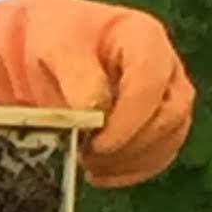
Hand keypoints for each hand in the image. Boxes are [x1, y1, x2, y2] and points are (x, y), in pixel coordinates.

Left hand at [0, 0, 194, 187]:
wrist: (40, 45)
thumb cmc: (49, 37)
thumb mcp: (52, 46)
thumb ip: (76, 74)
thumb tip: (96, 110)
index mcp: (142, 37)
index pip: (151, 82)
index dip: (129, 118)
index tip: (97, 143)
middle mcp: (164, 65)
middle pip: (171, 114)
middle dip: (132, 145)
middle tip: (89, 157)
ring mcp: (165, 95)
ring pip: (170, 138)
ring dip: (131, 161)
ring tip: (89, 164)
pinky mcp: (156, 123)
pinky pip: (159, 154)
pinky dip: (131, 171)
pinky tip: (99, 174)